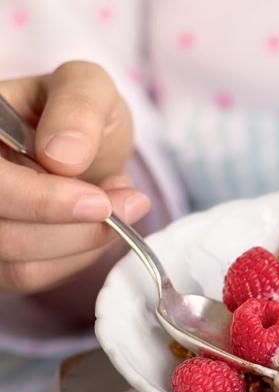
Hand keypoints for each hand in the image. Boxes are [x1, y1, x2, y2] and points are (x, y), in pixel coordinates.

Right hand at [0, 60, 148, 293]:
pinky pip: (32, 277)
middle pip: (3, 235)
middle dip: (73, 230)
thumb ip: (78, 105)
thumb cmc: (78, 116)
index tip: (98, 201)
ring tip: (117, 205)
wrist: (83, 150)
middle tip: (126, 204)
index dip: (39, 200)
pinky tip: (97, 226)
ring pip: (19, 264)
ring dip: (83, 244)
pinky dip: (77, 258)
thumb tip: (63, 154)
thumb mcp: (87, 88)